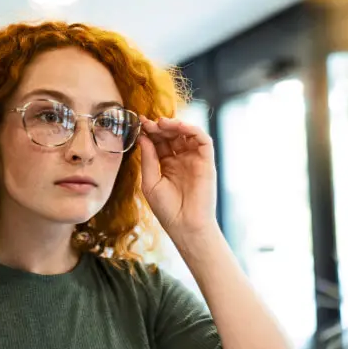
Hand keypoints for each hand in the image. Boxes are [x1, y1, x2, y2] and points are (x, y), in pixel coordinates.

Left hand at [138, 116, 217, 240]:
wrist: (186, 226)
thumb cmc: (167, 210)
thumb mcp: (150, 182)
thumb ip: (148, 159)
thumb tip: (143, 137)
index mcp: (167, 165)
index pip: (159, 142)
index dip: (150, 132)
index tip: (140, 123)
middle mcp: (181, 160)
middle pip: (172, 135)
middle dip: (160, 126)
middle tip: (149, 123)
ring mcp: (194, 159)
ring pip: (187, 134)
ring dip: (175, 124)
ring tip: (162, 123)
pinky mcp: (207, 161)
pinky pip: (203, 139)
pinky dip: (192, 129)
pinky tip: (179, 126)